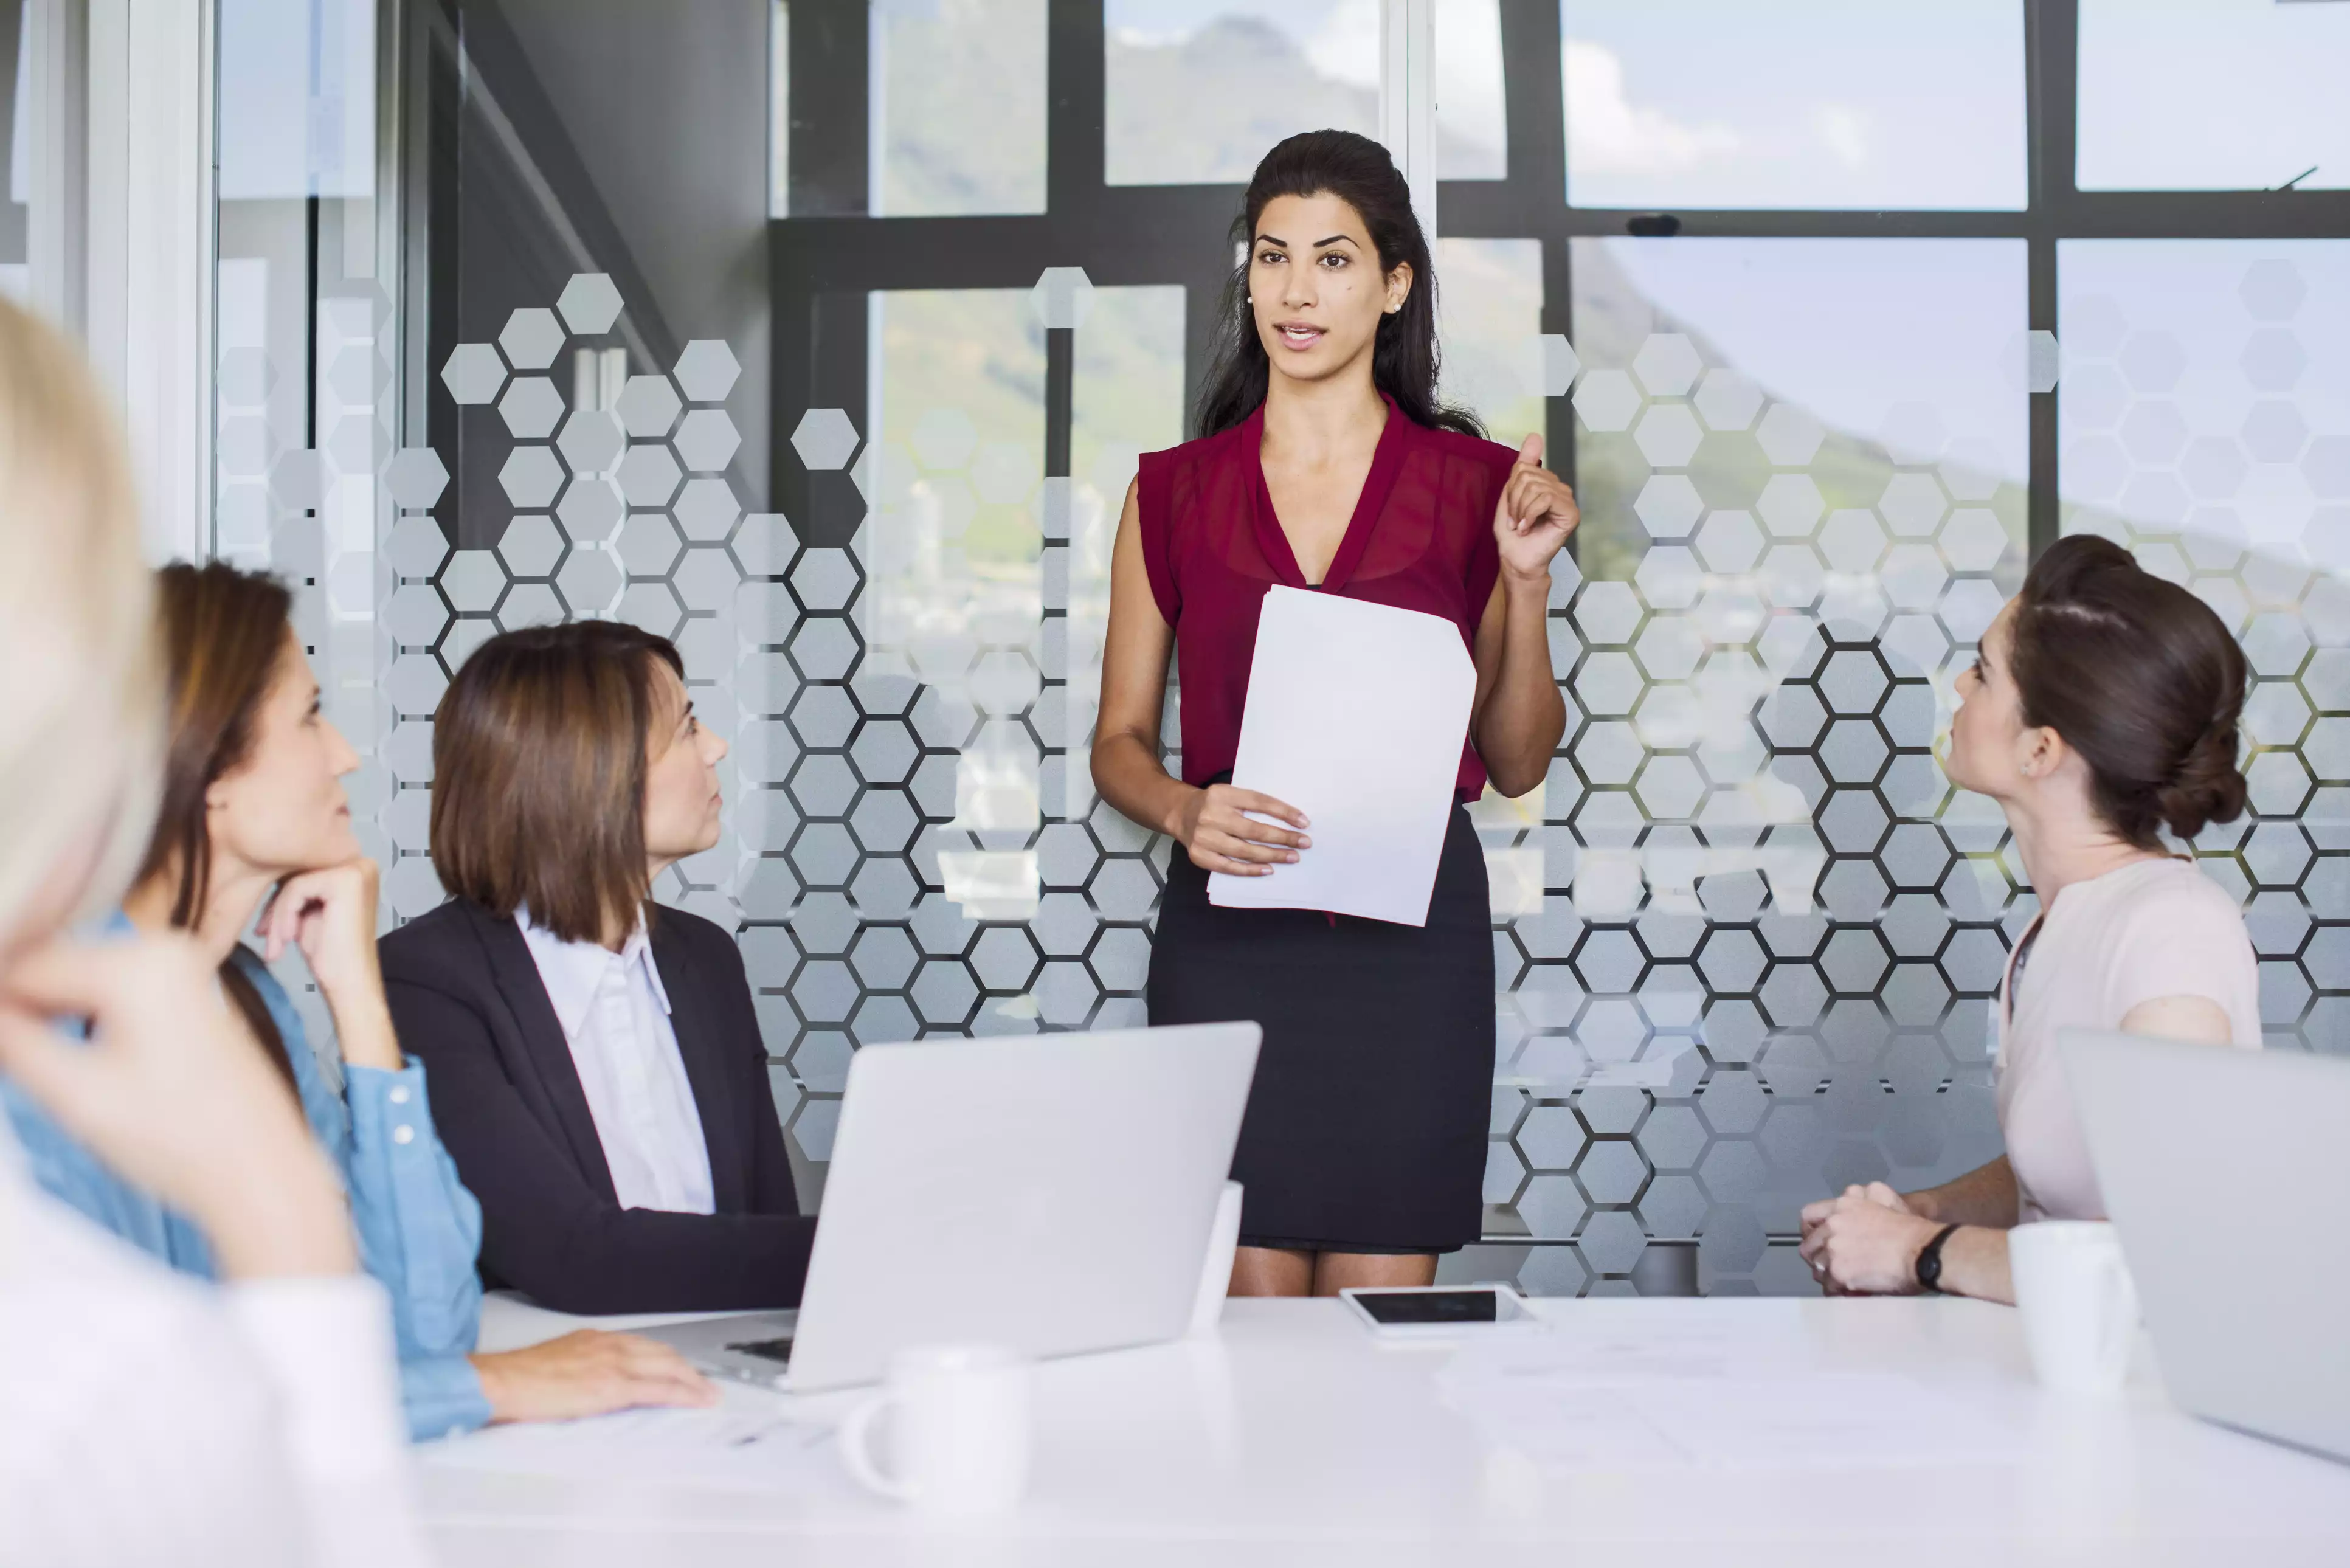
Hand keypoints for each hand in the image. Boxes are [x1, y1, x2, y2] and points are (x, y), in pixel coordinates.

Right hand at [0, 932, 354, 1279]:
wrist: (261, 1171)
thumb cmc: (181, 1141)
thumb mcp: (76, 1094)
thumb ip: (16, 1043)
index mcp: (139, 965)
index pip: (29, 966)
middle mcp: (165, 952)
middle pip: (56, 968)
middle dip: (20, 1006)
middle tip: (11, 1056)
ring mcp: (182, 972)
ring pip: (81, 982)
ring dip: (46, 1013)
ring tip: (26, 1058)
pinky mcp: (188, 996)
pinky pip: (112, 994)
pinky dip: (81, 1018)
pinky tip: (69, 1059)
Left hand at [257, 859, 402, 1069]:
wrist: (350, 985)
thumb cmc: (332, 955)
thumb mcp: (310, 911)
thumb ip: (299, 887)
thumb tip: (267, 869)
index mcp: (357, 868)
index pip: (305, 868)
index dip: (281, 898)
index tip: (266, 927)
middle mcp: (361, 863)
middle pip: (298, 872)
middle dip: (277, 906)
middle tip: (264, 934)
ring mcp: (356, 870)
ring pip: (293, 881)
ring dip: (277, 914)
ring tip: (276, 943)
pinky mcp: (345, 881)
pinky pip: (295, 889)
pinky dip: (283, 915)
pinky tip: (287, 939)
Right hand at [471, 1331, 717, 1423]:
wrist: (502, 1381)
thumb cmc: (519, 1378)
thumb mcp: (558, 1362)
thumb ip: (583, 1368)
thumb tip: (594, 1384)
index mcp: (595, 1340)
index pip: (643, 1346)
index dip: (666, 1358)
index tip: (679, 1367)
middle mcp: (609, 1345)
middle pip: (663, 1353)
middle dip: (687, 1368)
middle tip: (704, 1382)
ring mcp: (613, 1364)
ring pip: (668, 1367)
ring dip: (693, 1381)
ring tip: (707, 1393)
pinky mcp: (612, 1385)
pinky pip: (660, 1388)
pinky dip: (684, 1394)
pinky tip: (696, 1400)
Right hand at [1174, 784, 1309, 876]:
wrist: (1179, 813)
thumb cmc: (1214, 804)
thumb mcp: (1230, 794)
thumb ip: (1252, 803)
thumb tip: (1289, 820)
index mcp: (1222, 794)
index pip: (1259, 802)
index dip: (1283, 812)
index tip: (1304, 822)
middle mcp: (1211, 815)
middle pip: (1254, 829)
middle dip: (1283, 837)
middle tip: (1304, 843)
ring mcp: (1204, 837)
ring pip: (1244, 851)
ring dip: (1272, 855)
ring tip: (1292, 857)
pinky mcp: (1199, 856)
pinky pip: (1229, 866)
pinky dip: (1250, 870)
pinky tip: (1268, 869)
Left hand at [1492, 433, 1578, 583]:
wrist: (1516, 560)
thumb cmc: (1513, 534)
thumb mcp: (1510, 494)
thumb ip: (1522, 464)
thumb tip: (1534, 435)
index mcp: (1545, 483)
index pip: (1523, 466)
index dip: (1511, 489)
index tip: (1512, 510)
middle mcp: (1559, 488)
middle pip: (1526, 475)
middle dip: (1514, 500)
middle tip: (1516, 520)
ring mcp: (1567, 500)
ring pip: (1534, 487)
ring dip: (1520, 510)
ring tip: (1522, 525)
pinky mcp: (1571, 513)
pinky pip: (1545, 498)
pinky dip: (1530, 514)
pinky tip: (1528, 527)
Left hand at [1799, 1184, 1937, 1295]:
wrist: (1925, 1251)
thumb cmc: (1911, 1229)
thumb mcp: (1885, 1200)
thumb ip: (1862, 1201)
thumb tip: (1852, 1205)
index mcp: (1842, 1205)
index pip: (1808, 1215)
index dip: (1810, 1232)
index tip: (1816, 1242)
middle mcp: (1832, 1224)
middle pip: (1809, 1245)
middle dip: (1818, 1258)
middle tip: (1831, 1268)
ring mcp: (1834, 1248)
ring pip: (1817, 1268)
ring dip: (1828, 1276)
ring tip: (1842, 1283)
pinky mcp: (1839, 1272)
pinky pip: (1829, 1286)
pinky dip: (1837, 1292)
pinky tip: (1849, 1293)